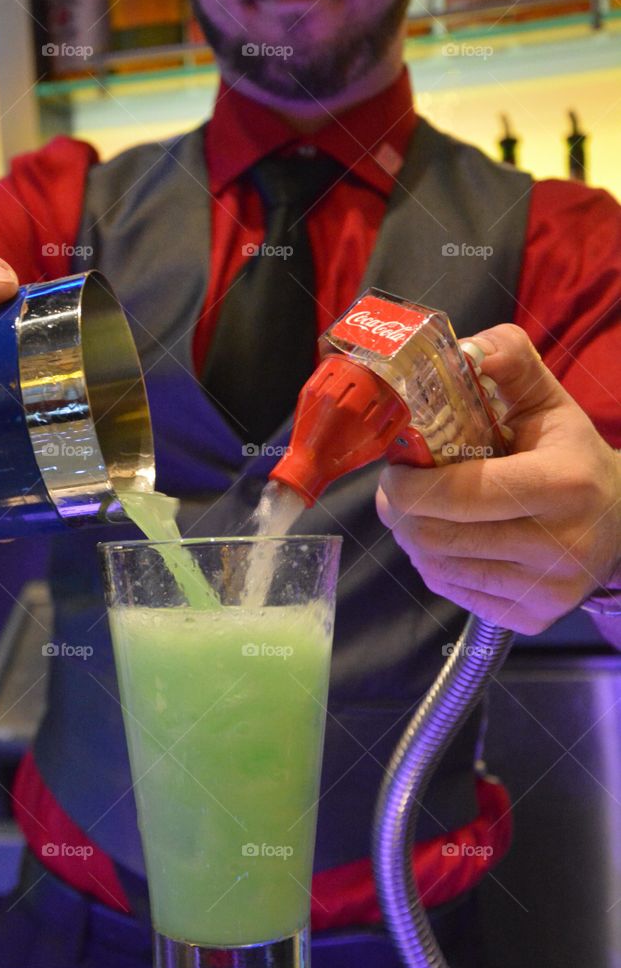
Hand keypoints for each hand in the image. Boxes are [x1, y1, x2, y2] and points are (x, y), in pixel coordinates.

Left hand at [375, 323, 620, 634]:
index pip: (459, 495)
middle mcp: (559, 545)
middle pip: (438, 537)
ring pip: (438, 569)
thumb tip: (465, 348)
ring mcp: (545, 591)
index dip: (409, 485)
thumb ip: (509, 363)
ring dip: (415, 538)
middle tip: (397, 490)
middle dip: (402, 510)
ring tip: (422, 513)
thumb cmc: (572, 457)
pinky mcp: (531, 619)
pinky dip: (436, 565)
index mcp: (563, 484)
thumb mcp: (549, 402)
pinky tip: (449, 541)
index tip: (395, 468)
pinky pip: (454, 592)